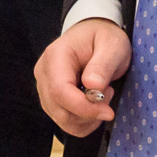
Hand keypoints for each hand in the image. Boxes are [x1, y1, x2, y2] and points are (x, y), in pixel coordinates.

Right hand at [35, 19, 132, 136]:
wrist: (93, 34)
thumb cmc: (103, 37)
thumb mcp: (112, 46)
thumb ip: (103, 65)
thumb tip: (93, 87)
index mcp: (55, 56)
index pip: (60, 91)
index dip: (83, 108)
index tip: (108, 111)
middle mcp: (44, 73)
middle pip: (59, 110)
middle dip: (89, 113)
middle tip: (109, 94)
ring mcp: (44, 87)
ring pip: (62, 120)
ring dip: (88, 118)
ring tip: (102, 95)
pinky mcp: (51, 99)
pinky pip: (65, 122)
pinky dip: (84, 123)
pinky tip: (94, 105)